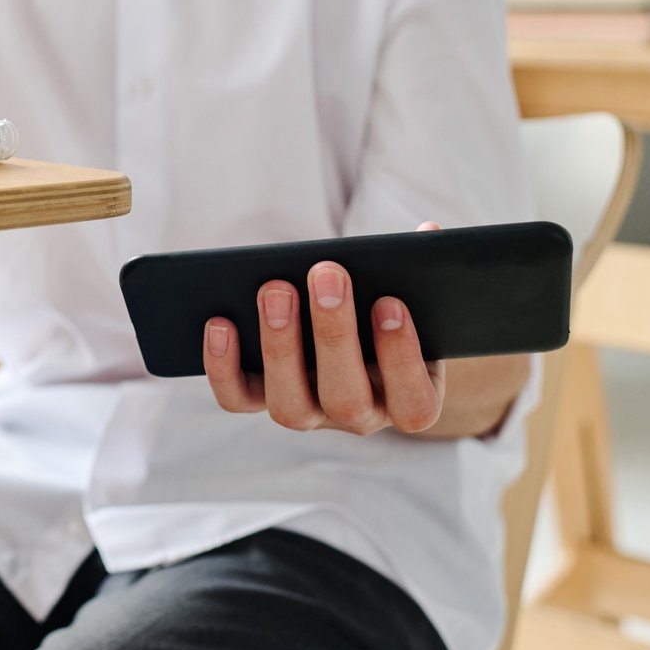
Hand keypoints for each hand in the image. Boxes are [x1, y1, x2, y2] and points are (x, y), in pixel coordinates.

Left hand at [202, 223, 445, 434]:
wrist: (353, 339)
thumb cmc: (387, 310)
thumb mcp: (412, 297)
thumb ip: (421, 273)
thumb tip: (429, 233)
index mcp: (410, 400)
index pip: (413, 404)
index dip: (402, 357)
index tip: (391, 303)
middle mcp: (359, 416)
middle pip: (347, 399)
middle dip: (335, 333)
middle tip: (327, 273)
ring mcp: (310, 414)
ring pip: (290, 406)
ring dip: (280, 346)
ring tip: (275, 288)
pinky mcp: (263, 400)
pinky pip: (238, 398)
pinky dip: (223, 365)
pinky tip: (220, 321)